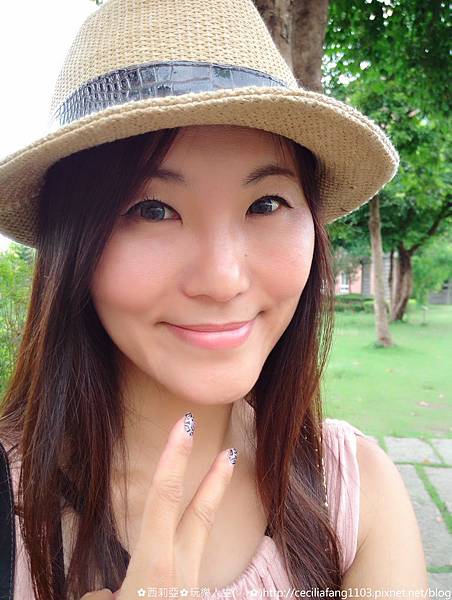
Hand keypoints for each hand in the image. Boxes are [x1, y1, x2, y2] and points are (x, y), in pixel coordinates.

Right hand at [81, 412, 237, 598]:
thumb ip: (102, 593)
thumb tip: (111, 592)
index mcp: (154, 568)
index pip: (164, 498)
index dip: (175, 457)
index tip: (186, 424)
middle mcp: (179, 576)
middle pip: (201, 516)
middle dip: (216, 481)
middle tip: (229, 451)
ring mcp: (193, 592)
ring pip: (185, 554)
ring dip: (169, 553)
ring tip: (135, 577)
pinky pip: (173, 586)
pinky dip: (156, 589)